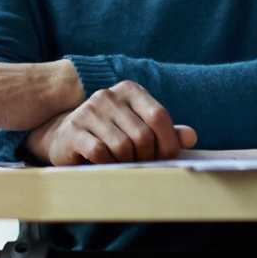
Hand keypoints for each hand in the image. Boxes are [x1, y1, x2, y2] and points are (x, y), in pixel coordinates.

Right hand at [25, 82, 194, 164]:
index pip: (159, 116)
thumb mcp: (139, 130)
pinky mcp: (73, 129)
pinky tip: (105, 164)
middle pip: (143, 135)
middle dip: (147, 158)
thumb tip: (190, 136)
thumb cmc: (111, 136)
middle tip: (143, 166)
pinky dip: (108, 164)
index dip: (168, 143)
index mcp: (129, 91)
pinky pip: (100, 153)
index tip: (166, 159)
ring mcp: (88, 111)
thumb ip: (165, 133)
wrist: (65, 139)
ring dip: (127, 163)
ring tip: (123, 165)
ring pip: (123, 146)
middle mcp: (108, 95)